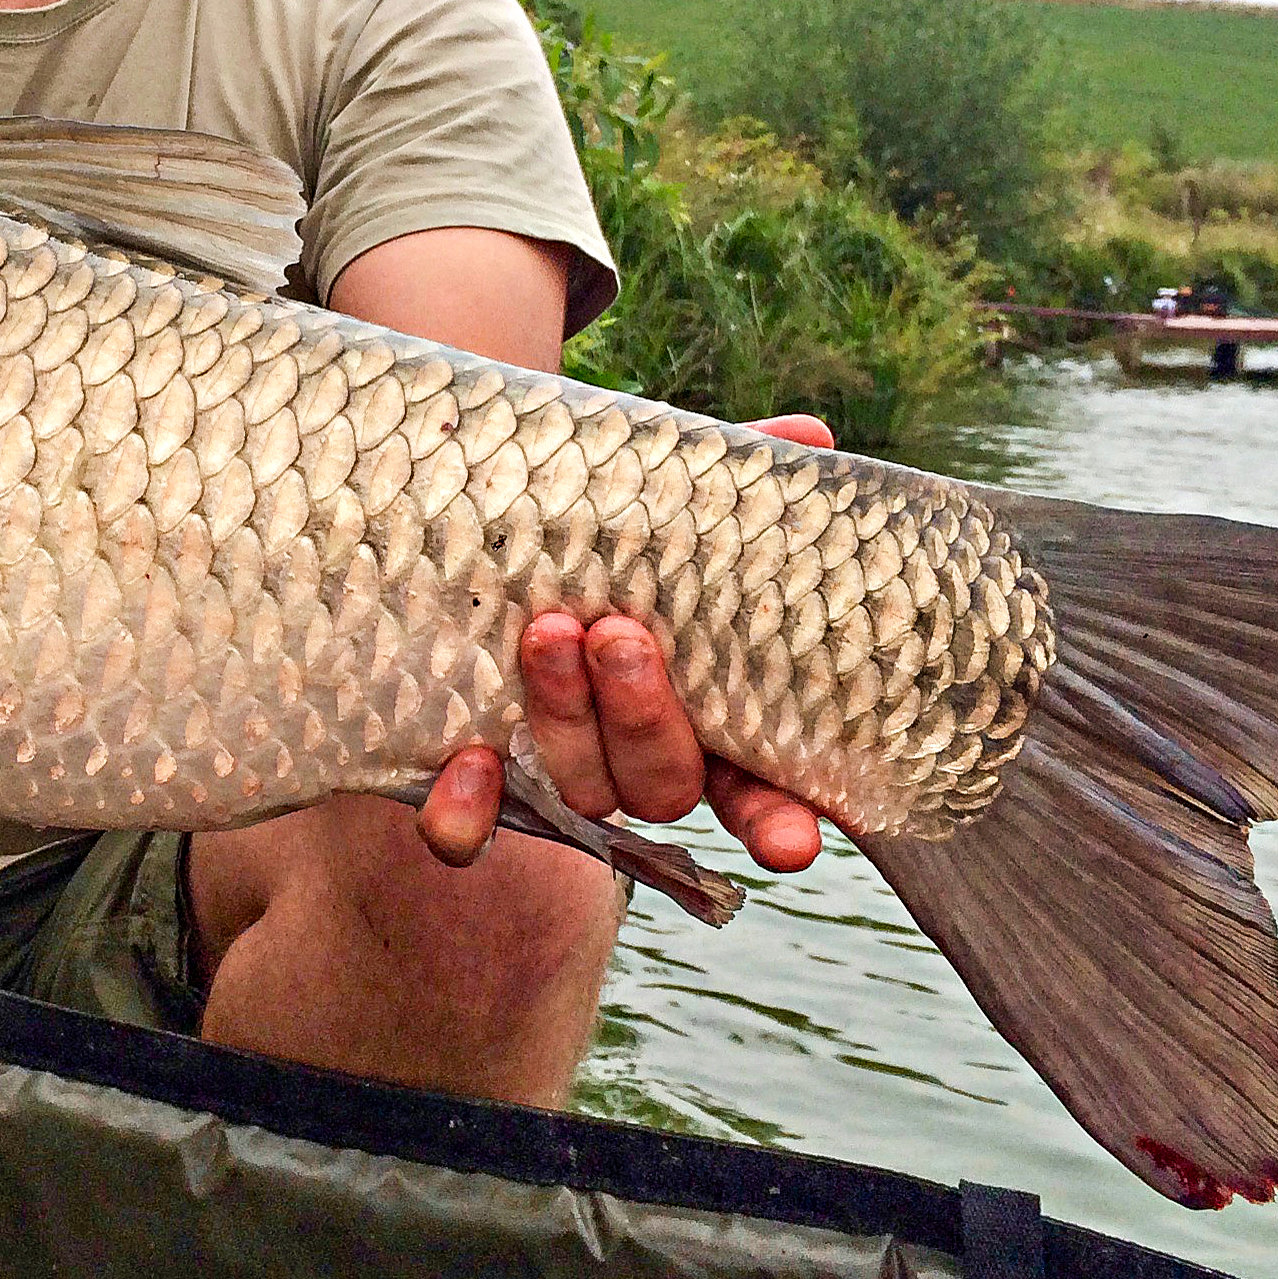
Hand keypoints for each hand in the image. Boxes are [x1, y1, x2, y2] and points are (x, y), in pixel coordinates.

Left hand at [415, 412, 836, 876]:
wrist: (470, 548)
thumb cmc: (606, 536)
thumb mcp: (665, 504)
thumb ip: (731, 484)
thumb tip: (810, 436)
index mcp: (709, 714)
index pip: (762, 791)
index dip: (780, 822)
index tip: (795, 843)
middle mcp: (638, 758)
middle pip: (660, 781)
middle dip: (642, 715)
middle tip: (618, 632)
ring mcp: (560, 772)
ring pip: (580, 787)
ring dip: (567, 718)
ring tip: (547, 630)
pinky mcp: (477, 778)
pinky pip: (471, 827)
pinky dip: (466, 811)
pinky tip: (466, 760)